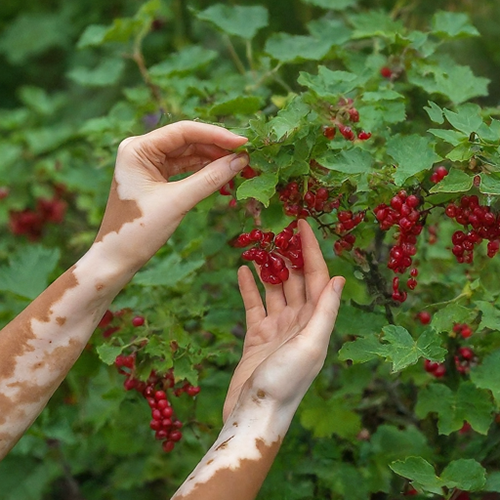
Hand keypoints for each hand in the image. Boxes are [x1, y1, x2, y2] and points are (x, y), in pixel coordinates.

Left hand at [94, 120, 247, 266]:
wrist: (117, 258)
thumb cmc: (139, 230)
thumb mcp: (178, 201)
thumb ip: (210, 178)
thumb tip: (241, 161)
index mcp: (138, 148)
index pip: (183, 131)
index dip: (216, 135)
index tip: (243, 141)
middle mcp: (141, 150)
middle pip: (187, 141)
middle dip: (217, 147)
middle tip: (247, 154)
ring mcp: (148, 163)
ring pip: (187, 154)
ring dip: (213, 159)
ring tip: (240, 164)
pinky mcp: (154, 177)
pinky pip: (184, 168)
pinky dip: (203, 171)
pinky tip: (223, 173)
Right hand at [223, 220, 344, 419]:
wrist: (254, 416)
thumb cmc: (284, 384)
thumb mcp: (310, 346)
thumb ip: (325, 312)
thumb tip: (340, 278)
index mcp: (316, 323)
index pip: (318, 277)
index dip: (311, 249)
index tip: (301, 224)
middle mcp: (300, 323)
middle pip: (297, 279)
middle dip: (288, 253)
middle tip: (275, 228)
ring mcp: (278, 329)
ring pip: (275, 289)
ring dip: (269, 267)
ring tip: (259, 244)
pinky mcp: (257, 337)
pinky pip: (254, 306)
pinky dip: (250, 288)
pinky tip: (243, 270)